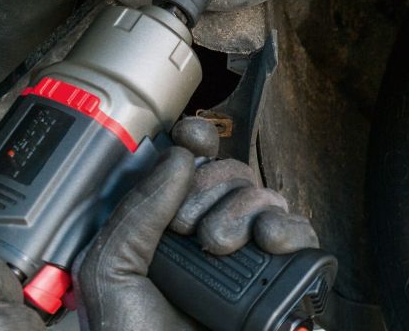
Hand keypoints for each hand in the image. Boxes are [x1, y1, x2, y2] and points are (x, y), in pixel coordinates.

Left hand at [73, 117, 317, 330]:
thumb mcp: (111, 270)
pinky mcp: (281, 271)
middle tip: (191, 229)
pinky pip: (298, 228)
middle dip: (210, 190)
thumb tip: (178, 156)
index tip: (191, 137)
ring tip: (222, 247)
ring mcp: (247, 250)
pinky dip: (288, 226)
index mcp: (165, 223)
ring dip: (243, 211)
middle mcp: (209, 229)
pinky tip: (270, 242)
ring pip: (262, 195)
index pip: (188, 163)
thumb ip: (136, 209)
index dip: (194, 141)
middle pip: (228, 173)